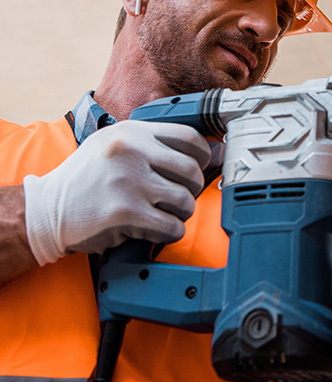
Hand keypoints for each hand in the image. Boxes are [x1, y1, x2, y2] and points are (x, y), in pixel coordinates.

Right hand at [23, 120, 210, 264]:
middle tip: (174, 198)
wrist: (47, 210)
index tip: (197, 169)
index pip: (189, 137)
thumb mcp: (117, 148)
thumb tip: (218, 152)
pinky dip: (168, 232)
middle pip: (192, 172)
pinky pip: (172, 227)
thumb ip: (160, 147)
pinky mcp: (125, 212)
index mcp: (132, 132)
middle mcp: (130, 151)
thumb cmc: (89, 179)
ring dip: (179, 214)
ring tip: (159, 214)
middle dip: (190, 190)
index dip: (203, 156)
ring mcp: (127, 181)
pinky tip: (152, 229)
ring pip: (185, 201)